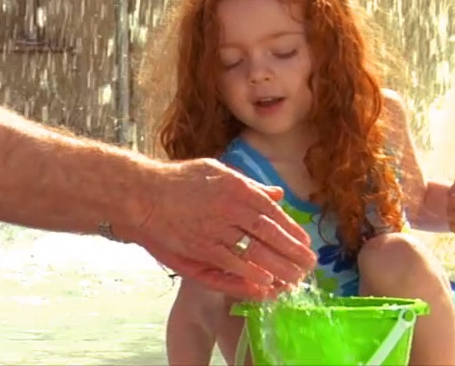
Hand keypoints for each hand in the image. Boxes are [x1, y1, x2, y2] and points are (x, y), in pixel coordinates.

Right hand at [128, 158, 315, 297]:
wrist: (144, 195)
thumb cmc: (180, 180)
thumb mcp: (217, 171)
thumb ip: (250, 184)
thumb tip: (276, 192)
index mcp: (236, 187)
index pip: (272, 211)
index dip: (291, 229)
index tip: (306, 242)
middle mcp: (230, 208)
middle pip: (269, 234)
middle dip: (292, 251)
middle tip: (310, 264)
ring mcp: (216, 231)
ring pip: (255, 252)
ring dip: (278, 267)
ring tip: (295, 278)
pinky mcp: (201, 249)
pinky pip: (232, 265)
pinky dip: (251, 276)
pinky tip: (266, 284)